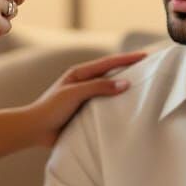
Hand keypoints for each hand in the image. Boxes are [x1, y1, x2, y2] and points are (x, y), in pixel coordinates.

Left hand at [26, 52, 147, 147]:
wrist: (35, 129)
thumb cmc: (51, 108)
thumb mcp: (74, 94)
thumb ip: (98, 87)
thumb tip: (125, 84)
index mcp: (80, 74)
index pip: (109, 63)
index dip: (127, 59)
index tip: (145, 56)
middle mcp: (84, 84)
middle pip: (112, 75)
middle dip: (130, 71)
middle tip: (150, 70)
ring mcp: (86, 99)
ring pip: (110, 92)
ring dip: (125, 91)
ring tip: (145, 91)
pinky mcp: (86, 114)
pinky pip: (106, 108)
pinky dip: (118, 108)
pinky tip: (130, 113)